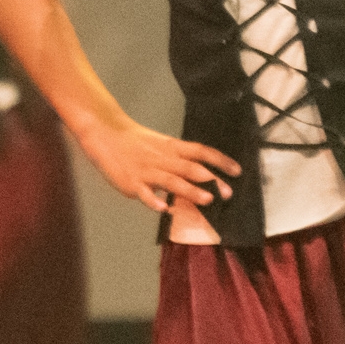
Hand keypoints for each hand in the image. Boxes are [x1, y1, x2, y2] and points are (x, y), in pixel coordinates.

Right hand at [78, 118, 241, 213]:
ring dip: (190, 190)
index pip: (200, 151)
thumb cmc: (137, 143)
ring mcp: (147, 171)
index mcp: (172, 148)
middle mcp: (163, 159)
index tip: (237, 171)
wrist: (106, 134)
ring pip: (171, 181)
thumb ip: (180, 161)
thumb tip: (204, 176)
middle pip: (190, 168)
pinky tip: (163, 209)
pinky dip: (153, 200)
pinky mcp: (132, 183)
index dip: (220, 160)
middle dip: (210, 180)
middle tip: (228, 192)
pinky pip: (144, 193)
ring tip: (207, 199)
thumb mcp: (162, 146)